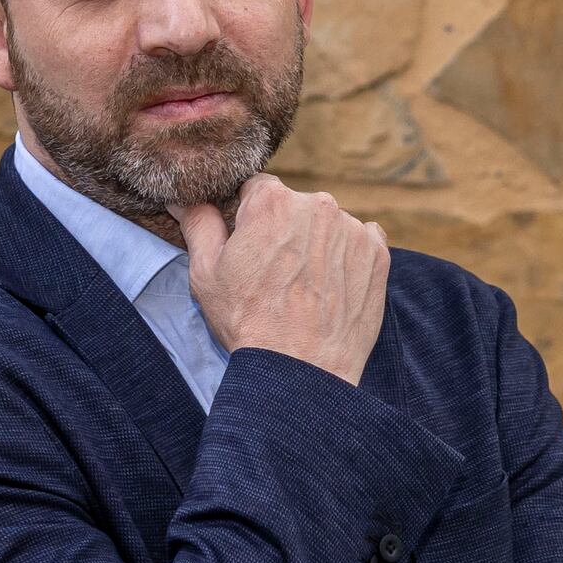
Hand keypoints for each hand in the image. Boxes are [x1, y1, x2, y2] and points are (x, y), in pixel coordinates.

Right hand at [176, 177, 389, 384]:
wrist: (302, 372)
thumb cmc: (249, 323)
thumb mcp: (207, 273)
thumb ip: (198, 224)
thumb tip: (184, 198)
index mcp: (271, 201)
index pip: (257, 189)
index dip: (249, 218)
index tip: (250, 247)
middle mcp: (317, 204)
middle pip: (295, 206)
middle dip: (285, 231)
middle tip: (275, 274)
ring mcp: (352, 228)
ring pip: (328, 225)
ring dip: (317, 244)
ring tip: (304, 288)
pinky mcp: (378, 254)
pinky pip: (360, 242)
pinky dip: (347, 259)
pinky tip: (331, 289)